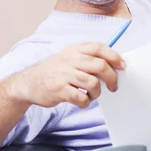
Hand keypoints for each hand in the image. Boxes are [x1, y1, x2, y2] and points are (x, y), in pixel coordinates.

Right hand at [8, 42, 124, 109]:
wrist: (28, 83)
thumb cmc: (54, 72)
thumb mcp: (68, 57)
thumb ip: (87, 58)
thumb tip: (112, 65)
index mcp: (74, 50)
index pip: (98, 48)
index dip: (114, 56)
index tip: (122, 66)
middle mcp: (69, 60)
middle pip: (100, 65)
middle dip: (112, 78)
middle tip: (113, 87)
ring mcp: (64, 75)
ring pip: (93, 83)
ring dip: (97, 92)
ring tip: (92, 95)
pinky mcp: (59, 90)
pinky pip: (81, 97)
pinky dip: (85, 102)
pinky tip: (82, 101)